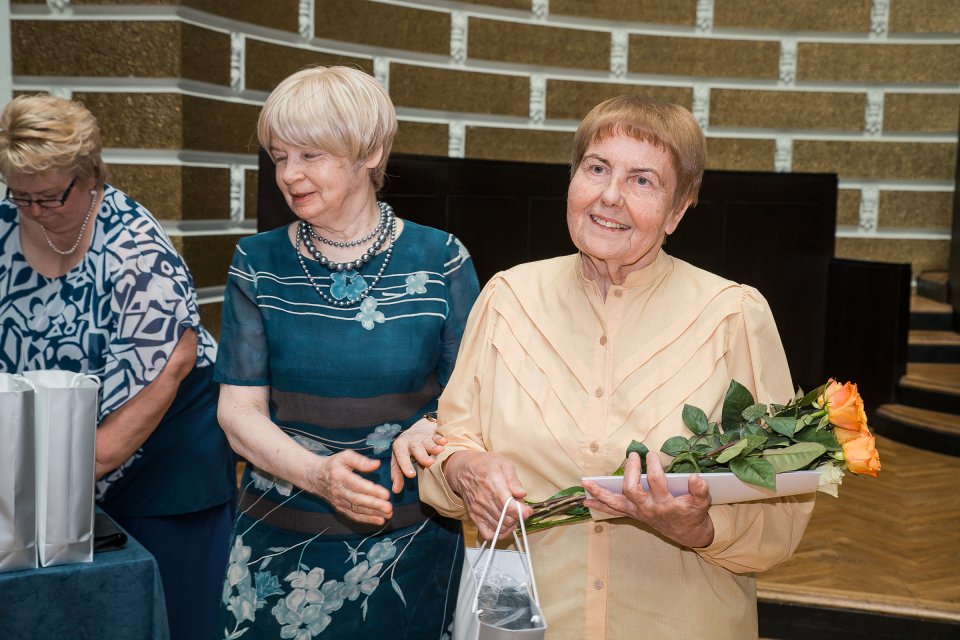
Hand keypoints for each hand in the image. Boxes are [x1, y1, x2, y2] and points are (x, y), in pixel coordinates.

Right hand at [310, 450, 393, 525]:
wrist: (315, 477)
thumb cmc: (334, 464)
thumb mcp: (345, 456)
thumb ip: (361, 460)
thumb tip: (377, 464)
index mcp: (339, 476)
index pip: (357, 485)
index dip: (371, 490)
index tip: (386, 494)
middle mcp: (338, 491)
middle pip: (357, 500)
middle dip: (374, 505)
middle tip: (389, 507)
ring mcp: (338, 501)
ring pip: (357, 509)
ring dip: (373, 513)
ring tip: (388, 514)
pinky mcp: (340, 508)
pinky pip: (354, 515)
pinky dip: (367, 519)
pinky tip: (380, 520)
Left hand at [390, 417, 446, 493]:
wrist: (415, 431)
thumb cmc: (405, 451)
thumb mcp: (398, 461)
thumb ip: (397, 475)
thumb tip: (395, 491)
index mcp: (399, 446)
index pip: (401, 457)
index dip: (405, 465)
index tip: (411, 475)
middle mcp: (411, 441)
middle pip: (416, 448)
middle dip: (422, 455)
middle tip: (429, 463)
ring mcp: (423, 438)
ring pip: (428, 442)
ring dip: (433, 446)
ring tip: (440, 450)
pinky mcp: (433, 435)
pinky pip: (437, 436)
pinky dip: (440, 439)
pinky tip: (444, 441)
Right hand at [443, 451, 531, 540]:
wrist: (462, 469)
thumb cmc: (484, 465)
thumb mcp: (503, 464)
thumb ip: (514, 480)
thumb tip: (521, 494)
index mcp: (493, 485)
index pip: (509, 506)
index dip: (522, 512)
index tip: (528, 510)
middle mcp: (485, 500)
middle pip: (506, 519)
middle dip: (518, 517)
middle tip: (520, 509)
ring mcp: (478, 510)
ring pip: (500, 527)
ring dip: (510, 524)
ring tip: (512, 514)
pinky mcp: (474, 516)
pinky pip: (487, 534)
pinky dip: (498, 533)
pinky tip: (503, 525)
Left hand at [583, 451, 714, 547]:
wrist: (689, 535)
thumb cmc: (694, 515)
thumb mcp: (703, 502)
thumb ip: (700, 490)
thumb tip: (695, 477)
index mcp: (665, 504)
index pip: (656, 482)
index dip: (654, 467)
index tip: (653, 454)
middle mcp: (648, 509)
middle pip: (631, 489)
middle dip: (629, 472)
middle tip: (634, 456)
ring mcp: (638, 512)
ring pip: (615, 503)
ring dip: (600, 493)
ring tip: (586, 483)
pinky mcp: (634, 514)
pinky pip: (613, 511)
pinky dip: (600, 506)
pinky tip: (586, 501)